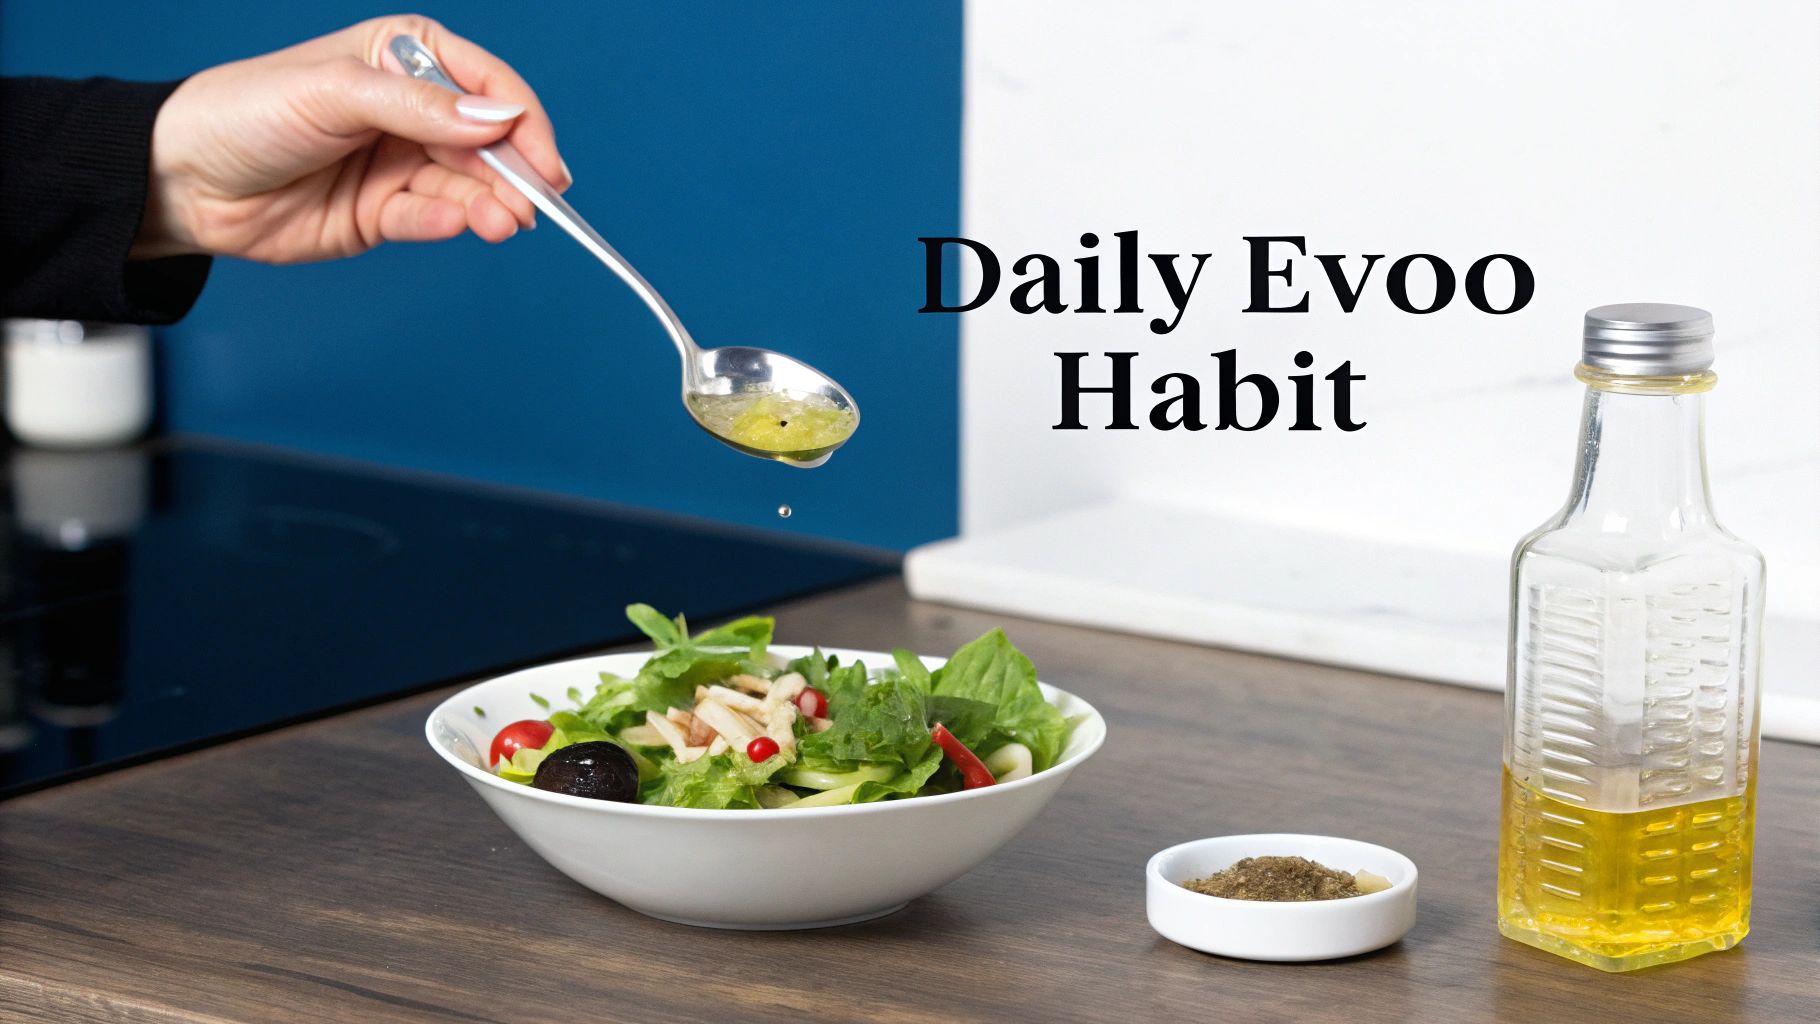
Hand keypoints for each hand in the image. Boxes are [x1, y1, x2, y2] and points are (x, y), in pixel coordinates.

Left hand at [132, 15, 568, 263]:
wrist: (182, 179)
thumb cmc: (245, 112)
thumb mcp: (335, 93)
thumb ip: (420, 108)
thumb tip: (497, 119)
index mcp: (403, 57)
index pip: (485, 84)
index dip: (522, 122)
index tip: (545, 161)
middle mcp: (411, 111)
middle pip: (486, 144)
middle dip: (514, 174)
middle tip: (533, 206)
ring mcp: (399, 164)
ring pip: (466, 187)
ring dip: (491, 206)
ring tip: (503, 224)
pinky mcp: (384, 213)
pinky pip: (430, 219)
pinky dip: (448, 224)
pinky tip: (457, 225)